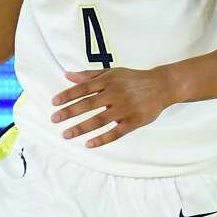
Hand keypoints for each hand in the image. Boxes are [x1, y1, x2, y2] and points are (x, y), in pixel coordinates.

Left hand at [50, 68, 175, 147]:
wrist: (161, 86)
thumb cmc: (133, 79)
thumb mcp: (112, 72)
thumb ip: (89, 75)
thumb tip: (67, 75)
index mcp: (108, 81)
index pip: (83, 88)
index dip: (68, 95)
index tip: (54, 103)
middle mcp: (115, 94)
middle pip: (88, 104)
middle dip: (69, 112)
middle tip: (54, 119)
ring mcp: (124, 109)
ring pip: (99, 120)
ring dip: (81, 128)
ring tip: (66, 134)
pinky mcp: (134, 121)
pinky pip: (115, 132)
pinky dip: (102, 139)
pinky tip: (89, 144)